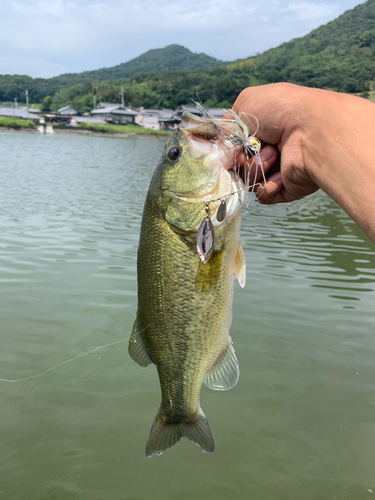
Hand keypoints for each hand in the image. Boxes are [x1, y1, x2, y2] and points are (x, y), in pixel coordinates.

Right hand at [230, 83, 319, 203]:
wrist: (311, 130)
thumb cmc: (280, 109)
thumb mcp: (244, 104)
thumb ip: (226, 125)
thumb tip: (217, 146)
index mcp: (260, 129)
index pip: (232, 146)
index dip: (227, 149)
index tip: (228, 146)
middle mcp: (268, 148)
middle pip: (237, 165)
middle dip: (242, 158)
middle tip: (256, 147)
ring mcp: (277, 169)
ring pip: (248, 180)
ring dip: (257, 168)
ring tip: (275, 155)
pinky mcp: (285, 188)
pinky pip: (263, 194)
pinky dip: (268, 185)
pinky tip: (281, 174)